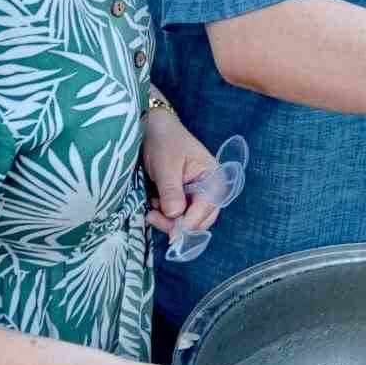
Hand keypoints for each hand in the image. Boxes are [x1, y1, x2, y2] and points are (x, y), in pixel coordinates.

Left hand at [141, 110, 218, 238]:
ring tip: (152, 206)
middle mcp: (210, 189)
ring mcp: (198, 194)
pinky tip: (155, 203)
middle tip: (153, 217)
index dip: (189, 223)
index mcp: (214, 178)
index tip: (172, 235)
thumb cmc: (165, 142)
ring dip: (170, 220)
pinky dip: (167, 215)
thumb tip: (174, 216)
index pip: (206, 209)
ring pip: (189, 221)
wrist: (156, 129)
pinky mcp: (187, 197)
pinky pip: (181, 215)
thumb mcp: (166, 166)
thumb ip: (171, 191)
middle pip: (200, 220)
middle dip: (178, 225)